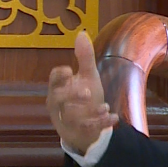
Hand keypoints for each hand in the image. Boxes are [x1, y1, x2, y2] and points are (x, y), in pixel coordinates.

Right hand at [47, 31, 118, 153]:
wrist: (88, 126)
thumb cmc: (84, 98)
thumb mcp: (87, 77)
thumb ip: (84, 58)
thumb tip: (81, 33)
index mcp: (58, 88)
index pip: (54, 80)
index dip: (59, 76)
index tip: (69, 71)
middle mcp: (58, 105)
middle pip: (58, 99)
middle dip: (71, 95)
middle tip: (87, 91)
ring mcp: (66, 120)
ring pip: (71, 117)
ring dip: (88, 112)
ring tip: (104, 106)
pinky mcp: (77, 133)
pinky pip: (86, 130)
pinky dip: (100, 124)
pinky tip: (114, 117)